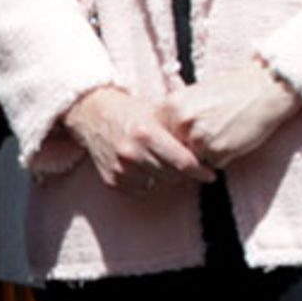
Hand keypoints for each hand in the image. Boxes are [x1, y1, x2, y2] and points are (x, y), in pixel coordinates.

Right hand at [61, 86, 213, 194]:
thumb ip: (179, 133)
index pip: (183, 163)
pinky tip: (144, 167)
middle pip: (173, 176)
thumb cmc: (129, 111)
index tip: (209, 173)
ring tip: (162, 162)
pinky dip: (146, 181)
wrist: (92, 113)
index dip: (200, 171)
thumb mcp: (156, 113)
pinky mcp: (112, 179)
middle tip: (187, 166)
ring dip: (165, 177)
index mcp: (145, 133)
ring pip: (158, 184)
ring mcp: (120, 168)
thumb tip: (207, 151)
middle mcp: (131, 152)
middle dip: (184, 173)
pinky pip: (141, 189)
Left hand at [160, 59, 301, 168]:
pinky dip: (224, 158)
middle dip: (187, 150)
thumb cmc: (229, 92)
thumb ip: (176, 115)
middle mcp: (181, 121)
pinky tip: (234, 140)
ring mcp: (198, 137)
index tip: (180, 140)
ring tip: (223, 134)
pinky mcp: (218, 150)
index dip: (170, 140)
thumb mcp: (192, 97)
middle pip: (174, 149)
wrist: (262, 90)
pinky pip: (214, 164)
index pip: (158, 134)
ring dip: (206, 155)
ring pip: (194, 159)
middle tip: (207, 137)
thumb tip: (161, 139)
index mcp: (170, 105)